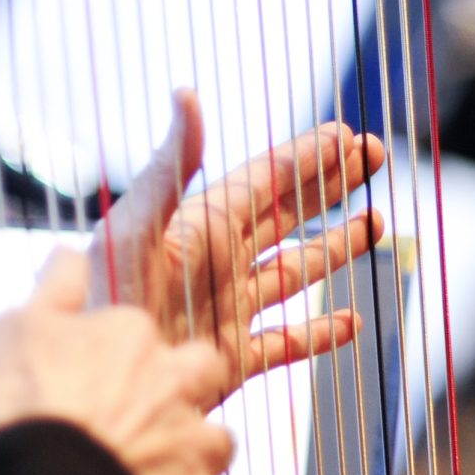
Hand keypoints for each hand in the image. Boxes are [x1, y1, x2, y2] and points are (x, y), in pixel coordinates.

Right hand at [0, 249, 241, 474]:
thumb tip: (68, 252)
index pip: (139, 331)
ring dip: (199, 457)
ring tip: (166, 472)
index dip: (116, 352)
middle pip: (206, 374)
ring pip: (220, 443)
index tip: (88, 372)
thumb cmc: (29, 400)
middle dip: (188, 390)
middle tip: (148, 411)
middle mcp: (173, 382)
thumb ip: (53, 285)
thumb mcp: (19, 324)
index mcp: (134, 335)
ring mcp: (189, 443)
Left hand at [84, 91, 383, 409]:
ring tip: (375, 223)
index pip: (264, 178)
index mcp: (202, 226)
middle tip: (372, 154)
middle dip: (330, 183)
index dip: (305, 155)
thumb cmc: (108, 298)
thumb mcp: (137, 223)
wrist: (100, 380)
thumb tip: (186, 95)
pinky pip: (286, 342)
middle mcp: (220, 263)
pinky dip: (320, 334)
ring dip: (336, 247)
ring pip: (296, 271)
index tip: (346, 132)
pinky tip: (350, 322)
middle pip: (286, 213)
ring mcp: (230, 309)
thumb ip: (168, 165)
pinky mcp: (233, 358)